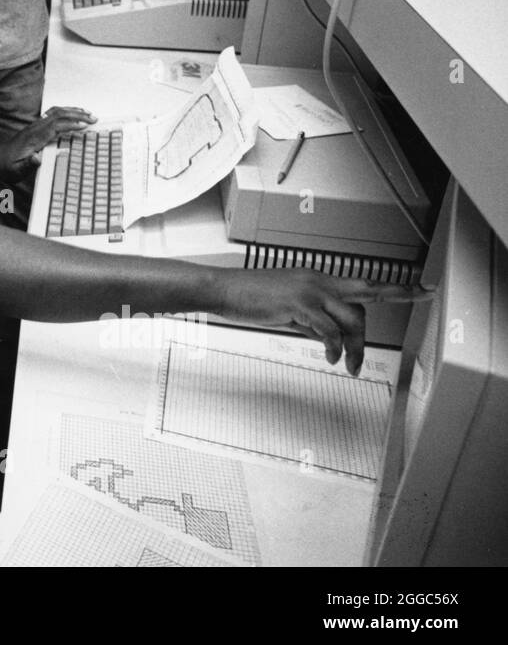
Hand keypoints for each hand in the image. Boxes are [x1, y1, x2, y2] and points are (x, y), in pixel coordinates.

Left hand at [0, 107, 97, 184]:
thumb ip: (28, 165)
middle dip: (77, 114)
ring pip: (55, 112)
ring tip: (88, 113)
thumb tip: (38, 159)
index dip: (71, 124)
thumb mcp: (17, 170)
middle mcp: (34, 128)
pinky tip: (73, 116)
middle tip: (93, 118)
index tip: (85, 126)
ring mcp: (34, 126)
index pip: (55, 126)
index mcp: (33, 138)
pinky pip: (52, 115)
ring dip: (72, 111)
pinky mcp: (35, 127)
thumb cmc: (7, 167)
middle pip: (58, 114)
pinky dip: (65, 113)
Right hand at [214, 271, 426, 374]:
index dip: (395, 288)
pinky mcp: (299, 303)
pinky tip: (330, 357)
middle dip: (391, 305)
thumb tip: (327, 337)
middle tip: (406, 316)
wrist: (222, 289)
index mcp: (316, 279)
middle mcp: (318, 280)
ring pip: (351, 318)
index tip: (422, 288)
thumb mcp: (285, 309)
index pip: (362, 283)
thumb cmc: (248, 298)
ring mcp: (310, 290)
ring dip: (355, 346)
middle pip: (365, 297)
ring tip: (347, 365)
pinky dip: (335, 348)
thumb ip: (310, 319)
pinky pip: (330, 330)